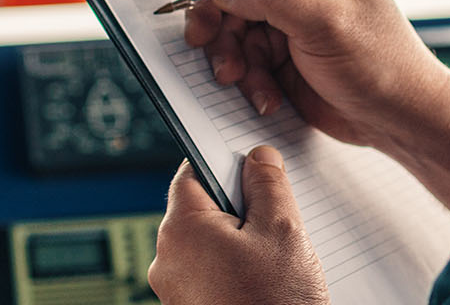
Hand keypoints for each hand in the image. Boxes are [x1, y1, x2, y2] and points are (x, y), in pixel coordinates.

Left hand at [147, 147, 329, 304]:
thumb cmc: (276, 303)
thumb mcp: (282, 230)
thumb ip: (268, 184)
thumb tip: (257, 159)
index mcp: (180, 229)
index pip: (192, 172)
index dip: (223, 162)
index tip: (248, 163)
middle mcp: (167, 258)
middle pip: (200, 209)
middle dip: (237, 207)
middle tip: (273, 217)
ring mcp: (175, 289)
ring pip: (207, 243)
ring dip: (237, 240)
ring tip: (272, 257)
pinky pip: (208, 272)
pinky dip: (232, 268)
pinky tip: (262, 279)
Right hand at [184, 0, 449, 149]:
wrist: (398, 119)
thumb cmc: (385, 64)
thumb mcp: (327, 21)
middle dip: (216, 11)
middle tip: (203, 34)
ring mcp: (287, 17)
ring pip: (230, 20)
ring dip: (228, 51)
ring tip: (237, 74)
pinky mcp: (279, 52)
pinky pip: (241, 54)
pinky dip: (244, 75)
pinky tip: (265, 92)